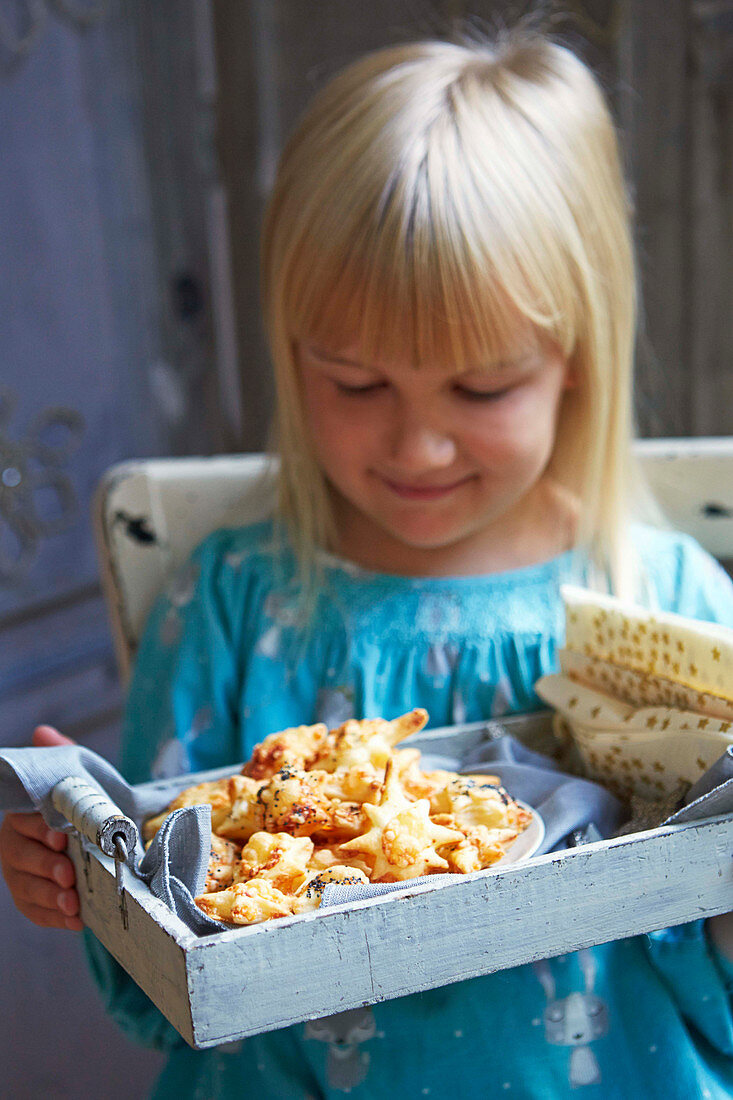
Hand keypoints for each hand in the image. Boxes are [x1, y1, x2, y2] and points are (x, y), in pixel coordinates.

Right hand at [0, 725, 82, 930]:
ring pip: (27, 890)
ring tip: (73, 904)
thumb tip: (43, 732)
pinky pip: (38, 913)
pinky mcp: (33, 900)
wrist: (95, 831)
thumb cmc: (78, 801)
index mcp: (22, 817)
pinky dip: (57, 919)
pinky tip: (77, 921)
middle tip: (69, 875)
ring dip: (51, 899)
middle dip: (45, 869)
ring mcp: (21, 875)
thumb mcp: (73, 775)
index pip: (24, 824)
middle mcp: (15, 847)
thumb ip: (58, 756)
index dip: (39, 832)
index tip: (60, 838)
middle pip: (21, 860)